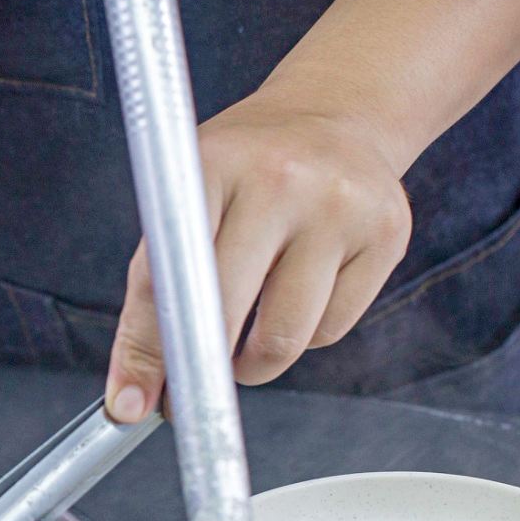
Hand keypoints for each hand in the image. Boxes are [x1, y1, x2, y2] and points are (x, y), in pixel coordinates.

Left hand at [104, 88, 412, 421]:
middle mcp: (281, 178)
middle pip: (227, 312)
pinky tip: (299, 291)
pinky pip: (331, 330)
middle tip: (188, 387)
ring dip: (253, 362)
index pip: (167, 277)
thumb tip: (132, 395)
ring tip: (243, 336)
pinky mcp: (388, 233)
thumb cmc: (241, 171)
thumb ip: (155, 286)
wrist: (332, 115)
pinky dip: (305, 334)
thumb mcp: (186, 197)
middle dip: (199, 368)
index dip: (146, 350)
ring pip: (287, 337)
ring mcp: (342, 204)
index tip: (131, 406)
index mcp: (213, 163)